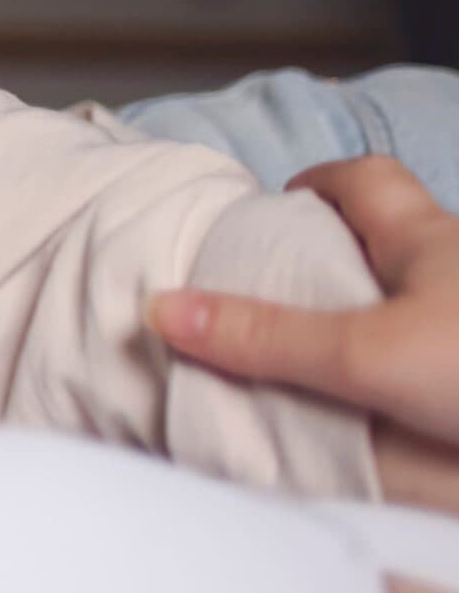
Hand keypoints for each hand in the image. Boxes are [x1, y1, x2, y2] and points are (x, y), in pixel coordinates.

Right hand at [150, 156, 458, 448]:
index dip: (319, 183)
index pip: (367, 179)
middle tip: (275, 297)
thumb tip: (160, 308)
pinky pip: (431, 356)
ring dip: (367, 323)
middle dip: (334, 261)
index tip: (276, 208)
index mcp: (428, 239)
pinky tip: (378, 412)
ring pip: (414, 303)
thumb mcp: (365, 356)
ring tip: (316, 365)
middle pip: (388, 242)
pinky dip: (399, 372)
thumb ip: (267, 337)